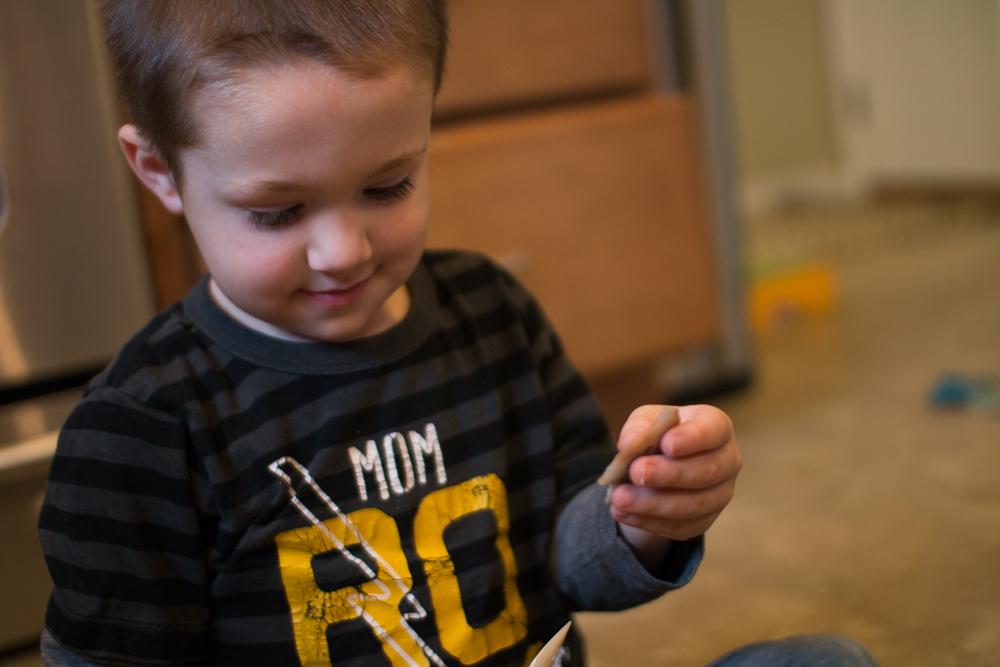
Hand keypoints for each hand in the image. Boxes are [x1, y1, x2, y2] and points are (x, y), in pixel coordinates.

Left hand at [608, 404, 740, 542]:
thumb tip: (628, 444)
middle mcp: (727, 462)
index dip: (692, 438)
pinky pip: (681, 527)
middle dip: (669, 474)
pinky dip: (648, 521)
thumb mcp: (646, 419)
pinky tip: (623, 512)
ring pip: (694, 505)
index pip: (714, 431)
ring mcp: (720, 495)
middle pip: (706, 471)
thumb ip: (639, 427)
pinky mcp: (704, 521)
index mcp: (717, 428)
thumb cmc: (659, 433)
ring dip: (653, 504)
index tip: (667, 444)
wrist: (660, 464)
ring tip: (620, 497)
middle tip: (636, 472)